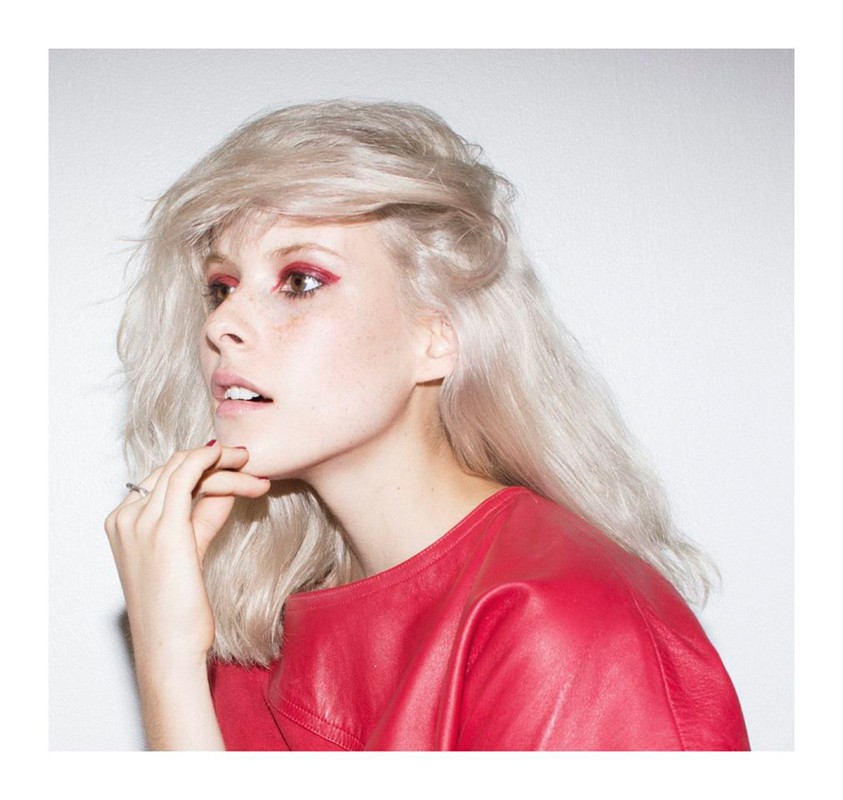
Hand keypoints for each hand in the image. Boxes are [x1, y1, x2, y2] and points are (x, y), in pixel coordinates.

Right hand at [104, 442, 270, 668]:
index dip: (198, 465)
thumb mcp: (188, 549)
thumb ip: (202, 516)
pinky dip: (210, 459)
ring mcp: (139, 522)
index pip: (162, 478)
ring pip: (183, 468)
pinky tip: (231, 458)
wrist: (169, 647)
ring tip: (250, 463)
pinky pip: (187, 476)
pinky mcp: (164, 528)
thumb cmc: (176, 609)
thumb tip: (225, 489)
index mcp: (123, 523)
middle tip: (246, 458)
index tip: (230, 465)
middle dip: (213, 459)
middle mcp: (125, 518)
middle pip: (172, 468)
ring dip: (221, 460)